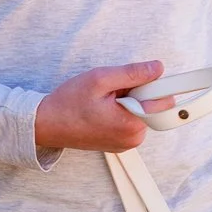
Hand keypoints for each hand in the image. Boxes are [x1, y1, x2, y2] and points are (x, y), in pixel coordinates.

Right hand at [33, 60, 174, 151]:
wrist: (46, 124)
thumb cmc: (69, 103)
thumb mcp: (101, 79)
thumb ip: (133, 73)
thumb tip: (158, 68)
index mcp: (132, 125)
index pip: (164, 101)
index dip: (152, 84)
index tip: (137, 79)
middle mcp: (133, 138)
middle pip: (154, 105)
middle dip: (138, 92)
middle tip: (113, 90)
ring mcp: (127, 143)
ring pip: (142, 111)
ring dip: (129, 100)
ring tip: (105, 99)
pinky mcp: (120, 142)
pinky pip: (132, 119)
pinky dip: (122, 110)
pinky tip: (103, 107)